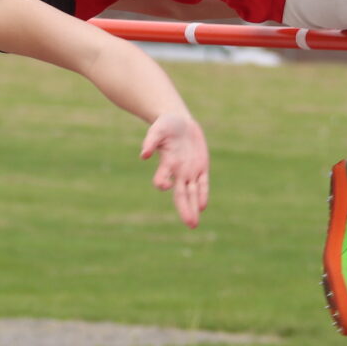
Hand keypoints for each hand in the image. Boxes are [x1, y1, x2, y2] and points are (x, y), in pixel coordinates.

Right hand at [139, 113, 209, 227]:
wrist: (180, 121)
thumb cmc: (165, 125)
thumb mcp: (157, 129)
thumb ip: (150, 141)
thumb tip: (144, 155)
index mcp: (166, 164)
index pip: (162, 180)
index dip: (162, 183)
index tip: (164, 185)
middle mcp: (177, 171)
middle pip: (181, 195)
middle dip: (185, 209)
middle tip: (190, 224)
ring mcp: (190, 170)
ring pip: (192, 193)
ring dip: (193, 207)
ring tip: (193, 224)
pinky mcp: (201, 166)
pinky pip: (203, 183)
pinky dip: (202, 194)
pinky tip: (202, 206)